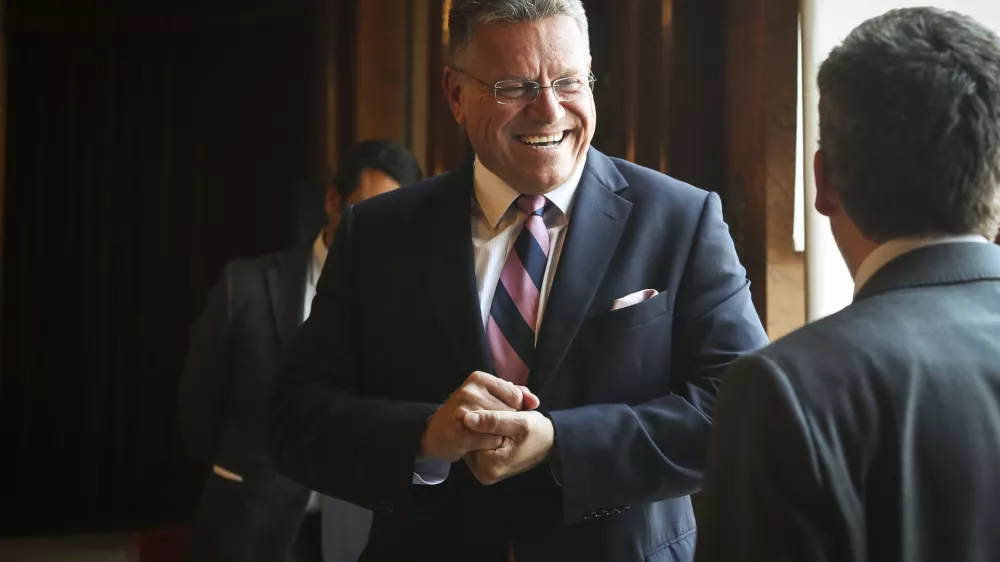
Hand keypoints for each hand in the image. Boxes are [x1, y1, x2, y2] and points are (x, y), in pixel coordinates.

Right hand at [420, 371, 539, 462]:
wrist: (437, 433)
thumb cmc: (468, 413)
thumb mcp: (489, 397)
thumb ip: (515, 394)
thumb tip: (534, 401)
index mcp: (478, 379)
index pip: (515, 396)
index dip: (515, 409)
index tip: (504, 414)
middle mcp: (469, 392)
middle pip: (509, 412)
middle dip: (506, 422)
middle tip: (491, 426)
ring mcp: (463, 412)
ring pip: (502, 427)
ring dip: (498, 435)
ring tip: (485, 434)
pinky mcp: (461, 432)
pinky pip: (491, 441)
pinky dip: (490, 445)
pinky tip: (480, 443)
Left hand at [462, 410, 554, 484]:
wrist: (550, 442)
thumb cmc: (538, 432)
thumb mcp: (519, 422)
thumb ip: (493, 420)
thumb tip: (466, 418)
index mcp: (490, 466)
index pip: (470, 435)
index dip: (478, 416)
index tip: (494, 409)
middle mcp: (483, 473)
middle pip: (469, 439)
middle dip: (480, 422)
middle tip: (500, 413)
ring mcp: (482, 471)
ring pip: (472, 439)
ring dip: (481, 426)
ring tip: (501, 419)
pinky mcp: (484, 465)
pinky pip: (476, 444)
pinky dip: (484, 432)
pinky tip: (496, 425)